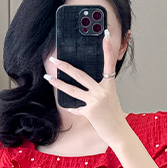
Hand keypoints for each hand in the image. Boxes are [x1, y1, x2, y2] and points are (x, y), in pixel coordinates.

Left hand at [44, 28, 130, 148]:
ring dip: (58, 83)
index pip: (108, 63)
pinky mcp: (90, 111)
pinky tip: (71, 108)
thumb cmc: (113, 115)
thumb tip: (83, 86)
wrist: (118, 132)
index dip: (107, 49)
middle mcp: (102, 91)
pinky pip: (76, 108)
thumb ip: (98, 90)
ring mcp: (95, 101)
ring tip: (48, 77)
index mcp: (109, 85)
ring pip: (72, 90)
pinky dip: (74, 109)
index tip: (104, 36)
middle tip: (54, 59)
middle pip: (80, 75)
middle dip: (65, 66)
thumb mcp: (109, 98)